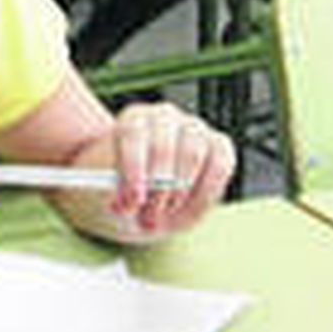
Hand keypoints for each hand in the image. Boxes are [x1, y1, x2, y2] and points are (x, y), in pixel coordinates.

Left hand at [97, 99, 235, 237]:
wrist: (151, 197)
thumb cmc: (128, 194)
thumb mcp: (112, 199)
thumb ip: (116, 197)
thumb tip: (122, 199)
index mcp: (131, 120)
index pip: (133, 134)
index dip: (133, 168)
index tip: (133, 199)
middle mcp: (164, 117)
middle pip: (162, 147)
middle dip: (156, 188)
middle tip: (149, 214)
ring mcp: (194, 128)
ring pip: (192, 155)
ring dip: (178, 193)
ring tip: (163, 212)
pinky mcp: (219, 145)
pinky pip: (219, 166)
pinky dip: (204, 194)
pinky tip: (187, 207)